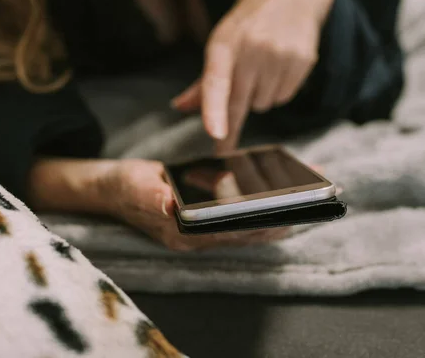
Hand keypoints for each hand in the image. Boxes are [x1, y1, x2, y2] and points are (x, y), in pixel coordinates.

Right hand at [98, 159, 287, 250]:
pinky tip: (279, 196)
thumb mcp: (136, 186)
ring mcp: (200, 233)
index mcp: (180, 234)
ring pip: (244, 228)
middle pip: (242, 233)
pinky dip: (260, 210)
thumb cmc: (126, 186)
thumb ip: (152, 196)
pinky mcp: (204, 223)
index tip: (286, 216)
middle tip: (310, 204)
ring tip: (306, 198)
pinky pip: (238, 220)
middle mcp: (195, 239)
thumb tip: (168, 203)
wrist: (114, 190)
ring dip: (274, 215)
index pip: (226, 233)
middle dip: (276, 219)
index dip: (257, 226)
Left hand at [172, 0, 333, 151]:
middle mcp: (252, 49)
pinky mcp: (302, 61)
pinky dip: (277, 92)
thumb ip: (204, 80)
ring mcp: (280, 55)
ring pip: (262, 104)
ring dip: (258, 97)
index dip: (215, 110)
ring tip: (261, 71)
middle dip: (230, 124)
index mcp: (225, 43)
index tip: (216, 134)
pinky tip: (277, 71)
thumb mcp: (221, 42)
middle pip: (240, 103)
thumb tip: (181, 107)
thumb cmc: (248, 24)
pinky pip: (283, 98)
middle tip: (224, 147)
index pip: (217, 81)